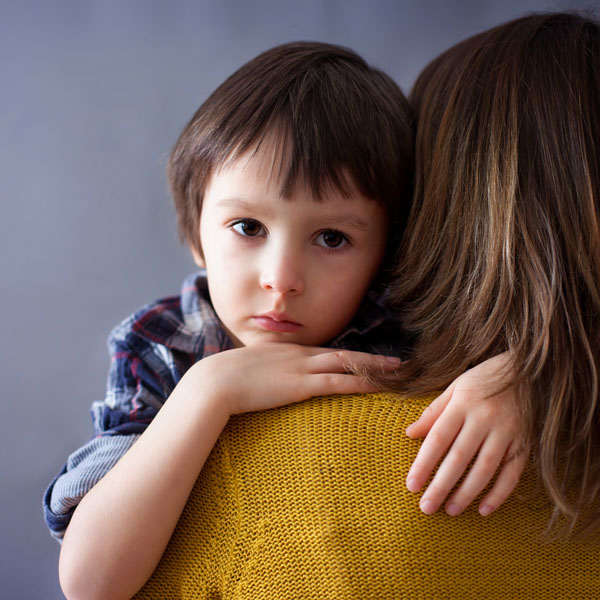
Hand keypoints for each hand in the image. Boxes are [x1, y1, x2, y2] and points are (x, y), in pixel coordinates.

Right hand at [193, 343, 400, 414]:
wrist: (214, 382)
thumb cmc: (226, 381)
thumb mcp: (249, 372)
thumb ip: (264, 375)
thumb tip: (267, 384)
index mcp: (288, 352)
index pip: (327, 353)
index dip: (350, 357)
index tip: (368, 360)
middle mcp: (300, 355)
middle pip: (344, 354)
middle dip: (372, 358)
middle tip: (397, 362)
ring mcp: (301, 368)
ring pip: (347, 364)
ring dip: (375, 367)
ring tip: (398, 371)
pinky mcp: (300, 385)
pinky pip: (338, 382)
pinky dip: (360, 382)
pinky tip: (377, 386)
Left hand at [404, 353, 526, 516]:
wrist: (529, 369)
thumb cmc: (484, 378)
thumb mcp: (455, 387)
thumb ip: (433, 412)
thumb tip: (410, 434)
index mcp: (463, 403)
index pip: (438, 438)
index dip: (423, 464)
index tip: (411, 485)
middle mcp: (484, 418)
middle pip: (459, 458)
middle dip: (441, 485)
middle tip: (426, 507)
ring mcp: (507, 431)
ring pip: (485, 468)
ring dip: (467, 493)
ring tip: (451, 510)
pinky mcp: (525, 442)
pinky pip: (512, 472)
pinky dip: (499, 493)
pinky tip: (484, 509)